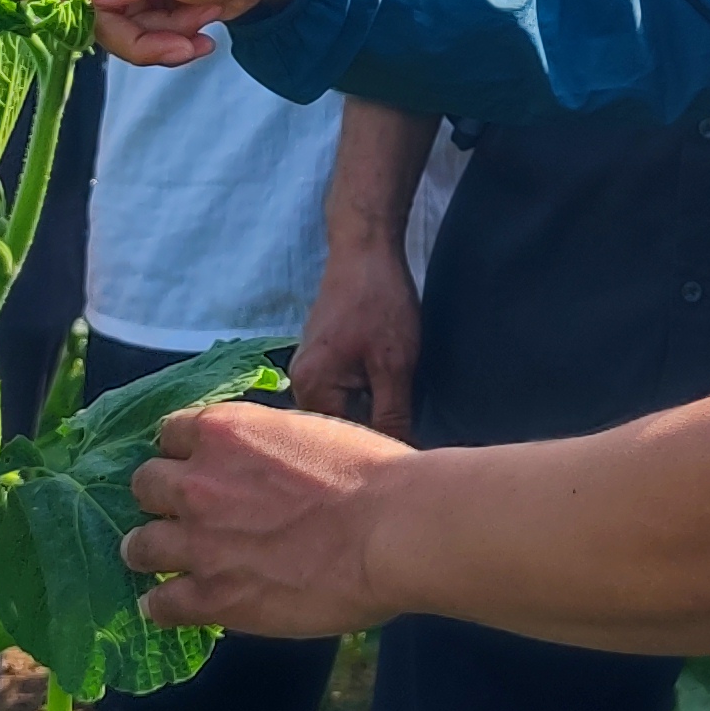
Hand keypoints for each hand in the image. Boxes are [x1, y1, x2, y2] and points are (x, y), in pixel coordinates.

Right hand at [14, 0, 304, 66]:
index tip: (68, 14)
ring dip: (155, 42)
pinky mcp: (141, 5)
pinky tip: (202, 38)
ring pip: (109, 31)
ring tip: (200, 30)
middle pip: (78, 9)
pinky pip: (136, 38)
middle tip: (174, 41)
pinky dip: (167, 44)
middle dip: (128, 34)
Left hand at [128, 397, 411, 633]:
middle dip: (161, 499)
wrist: (394, 529)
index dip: (184, 454)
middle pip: (145, 485)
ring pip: (139, 546)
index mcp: (224, 432)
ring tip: (165, 564)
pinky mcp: (212, 596)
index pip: (169, 434)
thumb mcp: (308, 431)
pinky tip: (170, 607)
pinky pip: (160, 604)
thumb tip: (261, 464)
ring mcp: (199, 542)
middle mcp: (197, 482)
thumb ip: (266, 446)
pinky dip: (162, 606)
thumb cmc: (372, 477)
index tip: (197, 469)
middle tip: (185, 516)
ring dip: (151, 551)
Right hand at [287, 233, 419, 438]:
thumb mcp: (395, 363)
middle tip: (409, 448)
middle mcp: (300, 384)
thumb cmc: (380, 302)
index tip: (407, 459)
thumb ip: (392, 414)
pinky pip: (342, 394)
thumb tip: (398, 458)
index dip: (376, 453)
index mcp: (310, 388)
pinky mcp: (322, 361)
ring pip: (343, 412)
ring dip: (371, 418)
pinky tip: (389, 401)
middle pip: (338, 430)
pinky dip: (366, 400)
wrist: (365, 250)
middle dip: (371, 439)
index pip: (342, 442)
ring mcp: (309, 371)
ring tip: (403, 424)